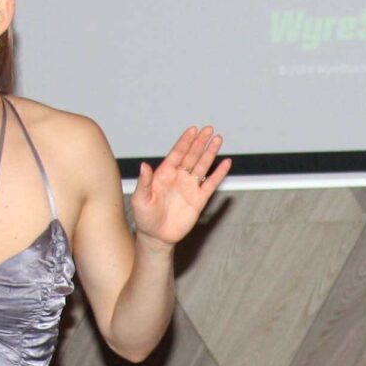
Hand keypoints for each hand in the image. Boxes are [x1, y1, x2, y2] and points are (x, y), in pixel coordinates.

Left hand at [130, 125, 230, 246]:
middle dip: (200, 142)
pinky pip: (211, 184)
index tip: (193, 130)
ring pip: (202, 166)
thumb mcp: (140, 199)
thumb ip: (144, 181)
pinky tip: (226, 163)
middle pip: (192, 155)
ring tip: (218, 139)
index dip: (185, 141)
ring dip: (210, 153)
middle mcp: (178, 177)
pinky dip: (219, 174)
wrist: (156, 236)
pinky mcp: (199, 199)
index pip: (177, 153)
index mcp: (164, 174)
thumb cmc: (145, 217)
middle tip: (209, 129)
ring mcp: (189, 187)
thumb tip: (144, 165)